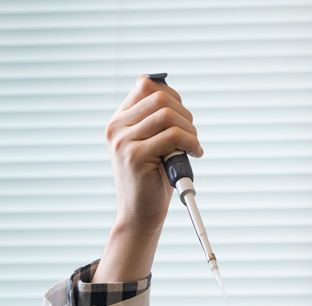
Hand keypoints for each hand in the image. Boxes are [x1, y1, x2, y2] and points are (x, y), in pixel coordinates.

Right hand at [94, 75, 203, 282]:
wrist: (140, 215)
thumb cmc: (152, 179)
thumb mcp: (153, 143)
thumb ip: (156, 119)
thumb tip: (170, 90)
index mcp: (119, 120)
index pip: (145, 84)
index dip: (172, 94)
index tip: (182, 116)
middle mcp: (116, 127)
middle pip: (160, 97)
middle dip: (185, 114)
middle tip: (192, 135)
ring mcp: (123, 141)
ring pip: (168, 115)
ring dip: (190, 130)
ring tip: (193, 147)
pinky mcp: (135, 156)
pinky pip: (173, 136)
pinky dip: (191, 143)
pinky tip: (194, 154)